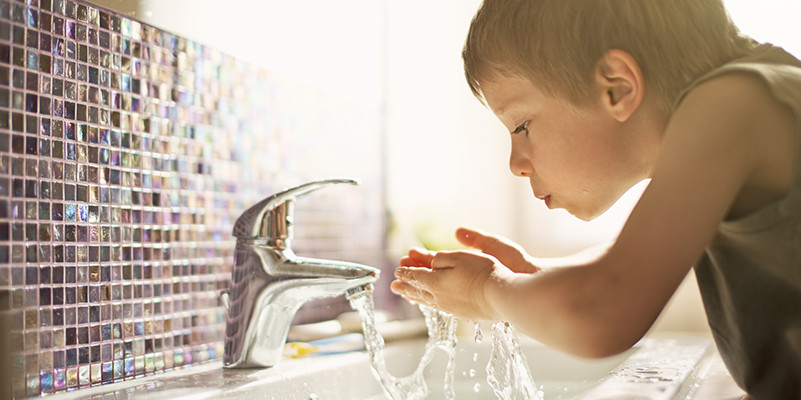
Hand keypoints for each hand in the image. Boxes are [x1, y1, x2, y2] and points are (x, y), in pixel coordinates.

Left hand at [390, 227, 539, 319]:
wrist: (502, 296)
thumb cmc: (483, 273)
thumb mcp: (459, 257)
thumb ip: (441, 259)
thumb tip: (431, 264)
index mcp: (435, 282)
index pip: (416, 276)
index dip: (406, 272)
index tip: (397, 271)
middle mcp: (439, 297)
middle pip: (418, 291)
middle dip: (405, 287)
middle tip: (393, 286)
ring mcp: (451, 307)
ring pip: (427, 301)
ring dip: (415, 296)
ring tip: (407, 296)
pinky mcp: (462, 313)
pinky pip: (439, 307)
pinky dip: (429, 303)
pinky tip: (431, 303)